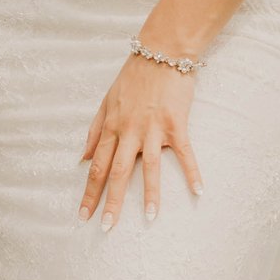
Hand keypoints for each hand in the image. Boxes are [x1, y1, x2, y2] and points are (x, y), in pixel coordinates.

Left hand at [78, 52, 203, 229]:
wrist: (160, 51)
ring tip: (148, 217)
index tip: (83, 214)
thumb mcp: (106, 101)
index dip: (89, 191)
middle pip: (116, 171)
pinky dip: (192, 172)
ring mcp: (152, 128)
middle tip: (106, 228)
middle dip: (110, 201)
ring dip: (149, 193)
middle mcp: (128, 130)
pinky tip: (198, 191)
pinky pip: (184, 153)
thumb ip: (94, 130)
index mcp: (111, 126)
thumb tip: (81, 158)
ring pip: (148, 166)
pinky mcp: (175, 124)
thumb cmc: (133, 77)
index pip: (95, 165)